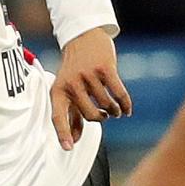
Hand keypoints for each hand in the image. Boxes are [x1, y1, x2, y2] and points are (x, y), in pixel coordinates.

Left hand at [49, 29, 130, 149]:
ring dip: (113, 111)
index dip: (63, 133)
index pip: (58, 116)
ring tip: (114, 109)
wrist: (83, 37)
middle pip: (90, 115)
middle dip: (101, 118)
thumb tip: (73, 142)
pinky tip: (126, 110)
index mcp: (58, 91)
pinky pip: (119, 94)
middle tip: (104, 115)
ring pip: (106, 105)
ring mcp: (88, 75)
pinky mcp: (105, 68)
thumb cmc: (75, 70)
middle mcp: (71, 83)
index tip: (68, 148)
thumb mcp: (67, 90)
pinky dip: (125, 105)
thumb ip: (71, 115)